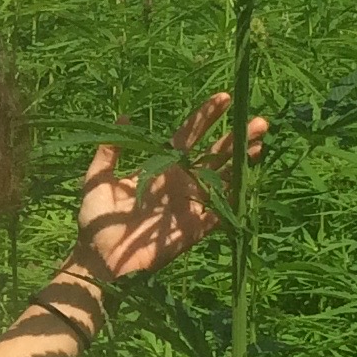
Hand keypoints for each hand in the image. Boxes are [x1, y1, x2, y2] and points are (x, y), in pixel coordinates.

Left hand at [71, 92, 266, 284]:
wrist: (99, 258)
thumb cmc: (96, 219)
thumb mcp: (97, 178)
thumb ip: (109, 151)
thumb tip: (122, 118)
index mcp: (161, 166)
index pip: (189, 135)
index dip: (206, 117)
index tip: (224, 98)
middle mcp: (181, 181)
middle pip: (214, 154)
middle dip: (235, 137)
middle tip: (259, 121)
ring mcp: (190, 204)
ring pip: (223, 178)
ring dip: (242, 161)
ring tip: (261, 143)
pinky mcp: (194, 228)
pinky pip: (219, 212)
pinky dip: (234, 198)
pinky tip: (249, 181)